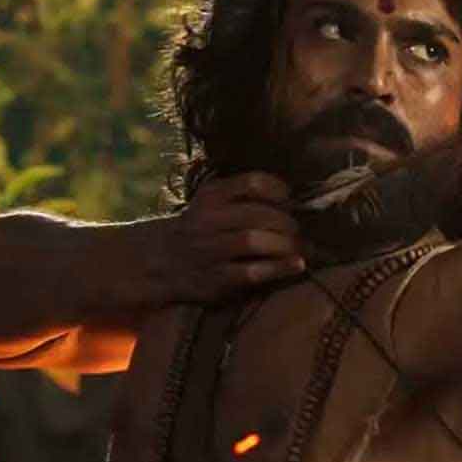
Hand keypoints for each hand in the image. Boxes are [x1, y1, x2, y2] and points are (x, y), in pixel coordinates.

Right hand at [156, 172, 305, 301]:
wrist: (162, 262)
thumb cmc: (201, 229)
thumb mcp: (212, 202)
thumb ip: (243, 195)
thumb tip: (294, 199)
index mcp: (211, 196)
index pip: (252, 182)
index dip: (278, 189)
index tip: (290, 198)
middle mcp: (208, 219)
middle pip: (258, 214)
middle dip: (287, 222)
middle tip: (298, 230)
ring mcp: (210, 249)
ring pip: (254, 241)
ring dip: (285, 244)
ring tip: (300, 248)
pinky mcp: (215, 278)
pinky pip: (252, 271)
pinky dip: (279, 268)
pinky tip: (296, 265)